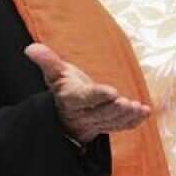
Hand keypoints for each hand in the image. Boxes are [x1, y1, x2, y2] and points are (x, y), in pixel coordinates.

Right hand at [24, 42, 150, 143]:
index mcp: (72, 99)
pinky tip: (145, 113)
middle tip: (127, 102)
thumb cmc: (62, 88)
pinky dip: (134, 122)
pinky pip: (121, 127)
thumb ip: (46, 61)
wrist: (64, 113)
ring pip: (112, 122)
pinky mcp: (107, 125)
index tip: (113, 91)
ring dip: (126, 116)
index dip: (98, 95)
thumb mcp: (54, 74)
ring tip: (139, 108)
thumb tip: (30, 48)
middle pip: (100, 113)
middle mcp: (84, 114)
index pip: (85, 98)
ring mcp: (96, 122)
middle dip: (115, 109)